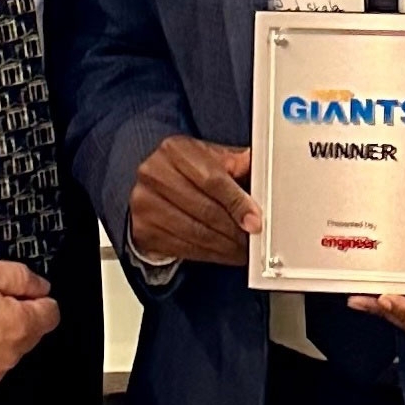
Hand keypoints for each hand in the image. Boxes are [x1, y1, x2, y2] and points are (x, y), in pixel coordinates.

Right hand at [130, 134, 260, 264]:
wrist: (153, 186)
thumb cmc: (187, 170)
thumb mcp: (211, 157)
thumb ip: (236, 162)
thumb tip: (261, 169)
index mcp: (175, 150)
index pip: (213, 180)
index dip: (237, 203)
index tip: (254, 220)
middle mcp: (154, 174)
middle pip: (205, 210)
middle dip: (235, 230)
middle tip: (252, 239)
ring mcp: (145, 203)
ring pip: (196, 233)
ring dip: (225, 246)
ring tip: (242, 248)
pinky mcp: (143, 229)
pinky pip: (184, 248)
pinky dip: (209, 254)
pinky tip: (223, 253)